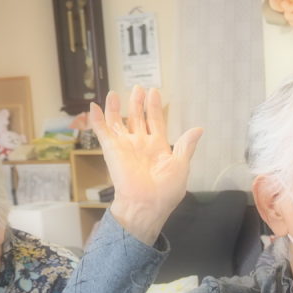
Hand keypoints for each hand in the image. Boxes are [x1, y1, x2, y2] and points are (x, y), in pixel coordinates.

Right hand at [90, 85, 203, 244]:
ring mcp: (125, 146)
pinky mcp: (111, 150)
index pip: (155, 122)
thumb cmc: (166, 190)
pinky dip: (97, 119)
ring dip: (117, 108)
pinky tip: (93, 106)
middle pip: (137, 119)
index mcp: (158, 147)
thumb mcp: (181, 165)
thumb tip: (199, 129)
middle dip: (137, 103)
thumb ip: (186, 145)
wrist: (146, 205)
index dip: (154, 107)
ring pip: (118, 122)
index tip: (154, 92)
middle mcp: (140, 144)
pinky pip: (102, 132)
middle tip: (138, 88)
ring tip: (115, 93)